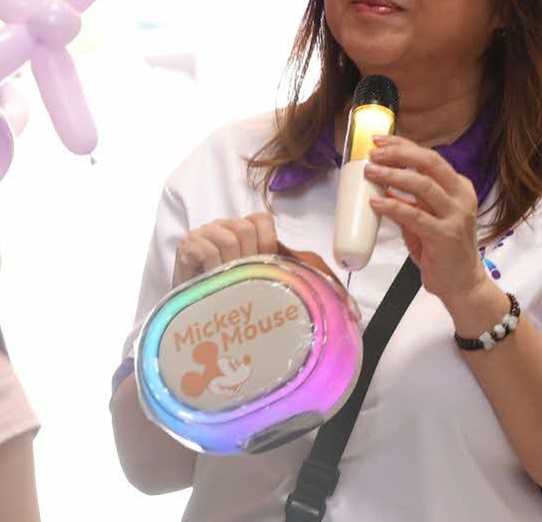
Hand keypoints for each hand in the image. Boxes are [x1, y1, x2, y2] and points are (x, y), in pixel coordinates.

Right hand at [172, 214, 357, 319]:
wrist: (192, 322)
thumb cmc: (237, 305)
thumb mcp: (275, 294)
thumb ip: (307, 293)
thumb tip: (355, 314)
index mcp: (246, 233)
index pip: (263, 220)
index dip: (267, 243)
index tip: (265, 268)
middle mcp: (225, 228)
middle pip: (248, 227)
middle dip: (252, 258)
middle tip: (245, 283)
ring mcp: (204, 234)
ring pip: (230, 235)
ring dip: (233, 264)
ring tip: (228, 285)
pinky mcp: (186, 245)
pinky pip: (206, 245)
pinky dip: (214, 265)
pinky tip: (212, 280)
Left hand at [365, 134, 490, 308]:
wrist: (462, 282)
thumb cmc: (443, 249)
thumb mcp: (428, 217)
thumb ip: (410, 200)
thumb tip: (381, 183)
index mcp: (459, 187)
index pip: (430, 157)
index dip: (404, 145)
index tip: (379, 141)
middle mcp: (460, 197)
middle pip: (430, 163)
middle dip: (399, 154)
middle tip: (374, 154)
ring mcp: (455, 216)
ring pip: (423, 185)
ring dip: (393, 175)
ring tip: (370, 172)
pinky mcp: (444, 236)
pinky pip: (414, 215)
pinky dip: (393, 205)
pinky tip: (376, 202)